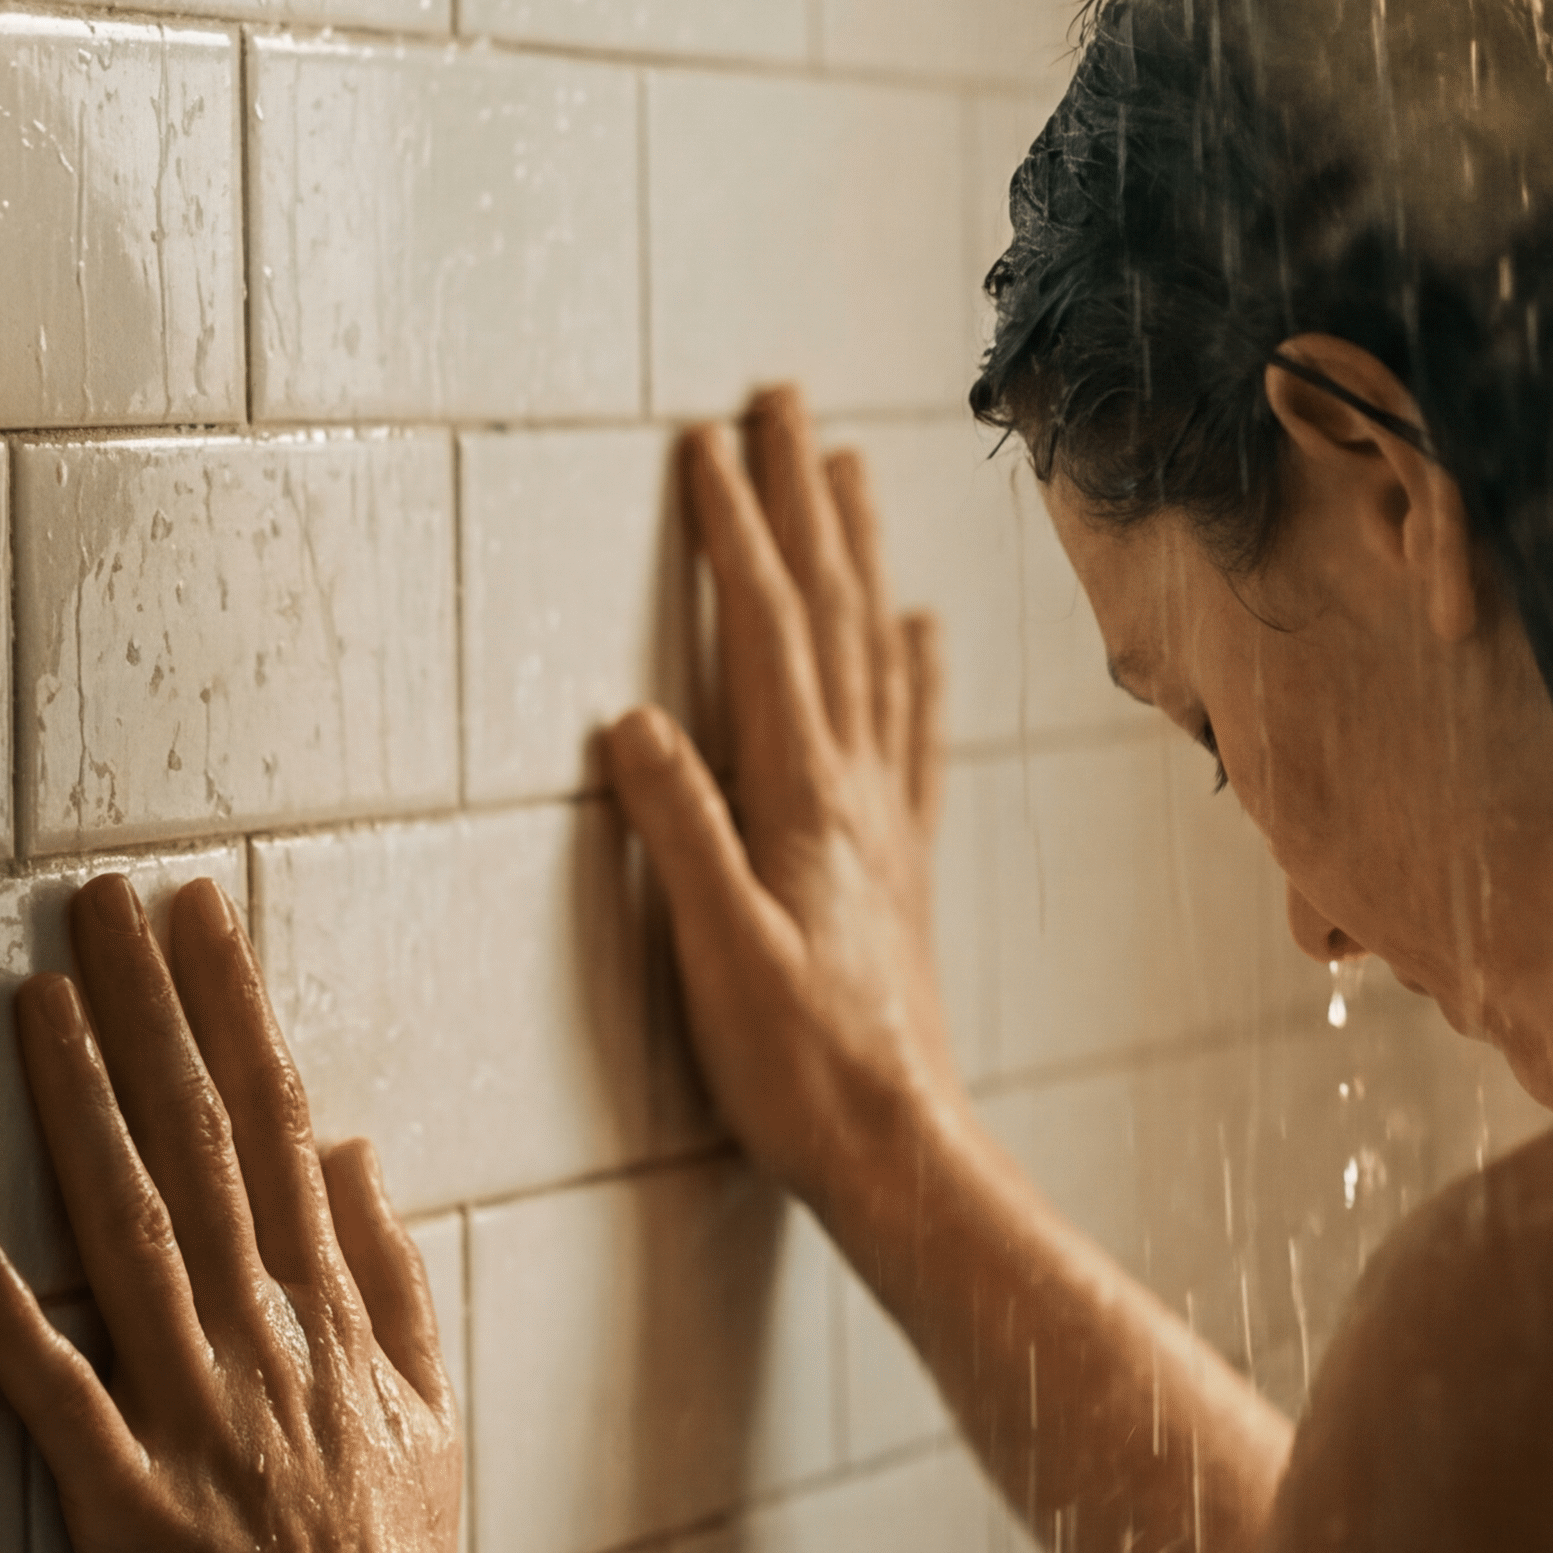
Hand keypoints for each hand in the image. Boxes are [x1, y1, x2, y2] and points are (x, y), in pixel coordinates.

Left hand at [0, 879, 471, 1552]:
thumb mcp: (429, 1415)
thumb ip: (392, 1278)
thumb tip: (358, 1150)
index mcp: (330, 1320)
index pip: (276, 1128)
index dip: (230, 1012)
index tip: (196, 917)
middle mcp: (266, 1347)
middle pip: (202, 1147)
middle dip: (150, 1012)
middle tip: (106, 900)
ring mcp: (198, 1422)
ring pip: (134, 1234)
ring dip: (82, 1111)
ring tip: (39, 1002)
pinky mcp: (130, 1509)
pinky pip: (58, 1396)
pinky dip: (8, 1317)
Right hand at [605, 385, 973, 1215]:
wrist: (900, 1153)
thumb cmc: (796, 1072)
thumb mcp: (716, 956)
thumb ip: (681, 834)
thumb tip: (631, 718)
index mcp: (804, 801)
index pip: (766, 635)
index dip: (736, 534)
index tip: (711, 442)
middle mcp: (857, 790)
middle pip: (829, 612)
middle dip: (800, 500)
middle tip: (784, 400)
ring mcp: (888, 821)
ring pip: (875, 650)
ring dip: (857, 553)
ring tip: (849, 470)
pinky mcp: (901, 864)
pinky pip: (912, 733)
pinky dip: (913, 664)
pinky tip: (922, 628)